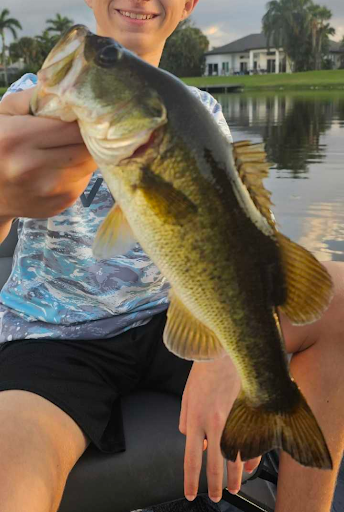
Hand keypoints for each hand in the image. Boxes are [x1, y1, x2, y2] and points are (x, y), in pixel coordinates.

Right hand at [0, 88, 97, 219]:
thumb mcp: (4, 113)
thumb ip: (33, 97)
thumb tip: (67, 88)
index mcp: (16, 138)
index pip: (70, 126)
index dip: (82, 118)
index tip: (85, 112)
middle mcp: (33, 167)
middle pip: (85, 146)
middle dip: (89, 135)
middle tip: (86, 127)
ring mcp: (49, 190)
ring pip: (89, 164)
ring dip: (87, 153)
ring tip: (73, 145)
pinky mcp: (61, 203)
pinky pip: (85, 180)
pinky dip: (81, 170)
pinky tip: (65, 165)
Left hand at [180, 356, 260, 501]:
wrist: (224, 350)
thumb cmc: (203, 370)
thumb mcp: (186, 395)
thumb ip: (185, 419)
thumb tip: (188, 437)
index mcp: (195, 419)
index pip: (191, 459)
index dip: (190, 480)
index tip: (190, 493)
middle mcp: (214, 424)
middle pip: (214, 464)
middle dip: (214, 486)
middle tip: (215, 498)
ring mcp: (233, 419)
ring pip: (235, 457)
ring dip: (235, 477)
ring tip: (234, 488)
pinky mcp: (247, 413)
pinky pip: (250, 441)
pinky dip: (250, 457)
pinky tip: (250, 467)